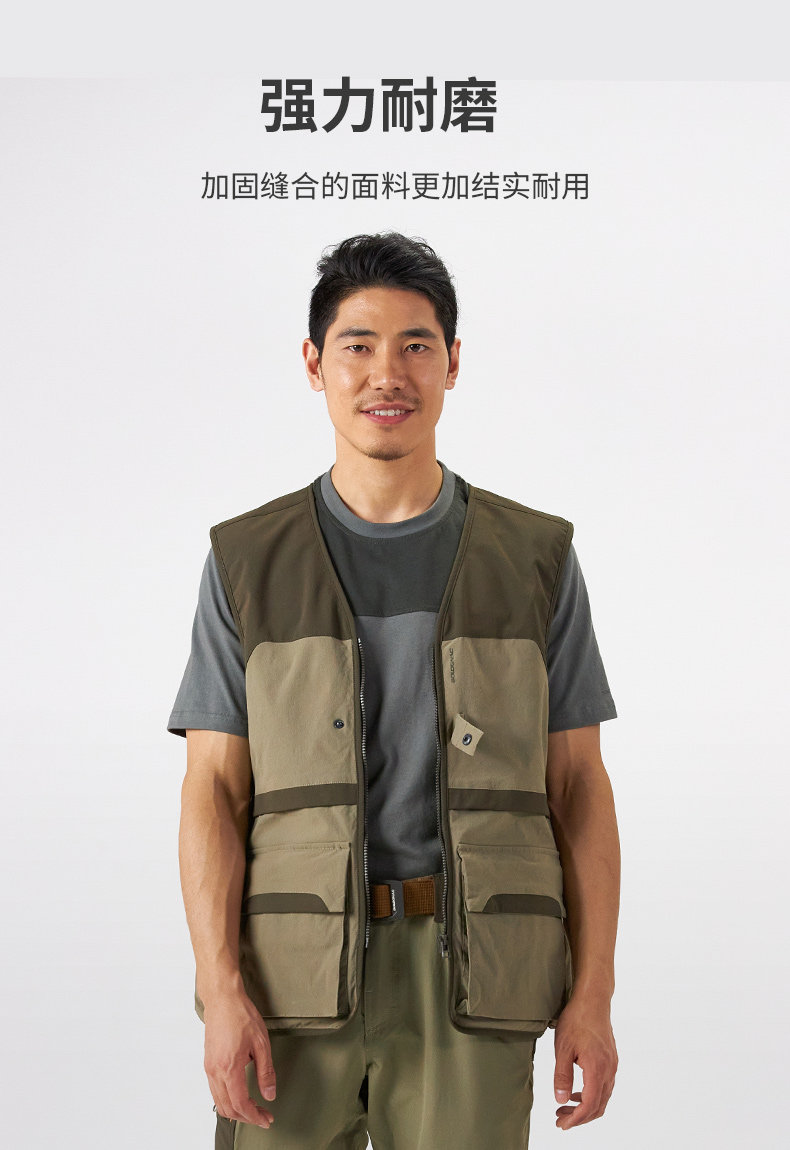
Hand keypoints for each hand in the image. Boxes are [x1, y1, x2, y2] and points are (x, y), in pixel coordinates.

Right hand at [203, 990, 276, 1128]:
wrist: (222, 998)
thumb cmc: (241, 1015)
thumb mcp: (261, 1043)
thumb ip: (266, 1072)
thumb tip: (269, 1094)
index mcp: (229, 1067)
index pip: (240, 1104)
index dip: (254, 1116)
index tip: (266, 1119)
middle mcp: (215, 1071)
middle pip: (228, 1108)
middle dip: (247, 1117)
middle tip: (263, 1116)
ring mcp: (209, 1068)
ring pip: (219, 1102)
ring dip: (236, 1110)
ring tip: (254, 1108)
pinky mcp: (208, 1063)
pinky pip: (215, 1091)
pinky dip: (227, 1100)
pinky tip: (240, 1096)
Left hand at [552, 993, 617, 1130]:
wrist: (593, 999)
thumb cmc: (577, 1019)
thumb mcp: (563, 1048)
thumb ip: (562, 1076)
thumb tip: (561, 1101)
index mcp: (598, 1069)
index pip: (590, 1105)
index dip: (576, 1119)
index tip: (562, 1125)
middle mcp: (609, 1070)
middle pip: (598, 1106)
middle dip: (579, 1117)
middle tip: (560, 1120)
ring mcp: (612, 1065)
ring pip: (602, 1097)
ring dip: (585, 1107)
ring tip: (565, 1108)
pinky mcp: (610, 1060)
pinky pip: (604, 1086)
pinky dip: (591, 1095)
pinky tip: (576, 1092)